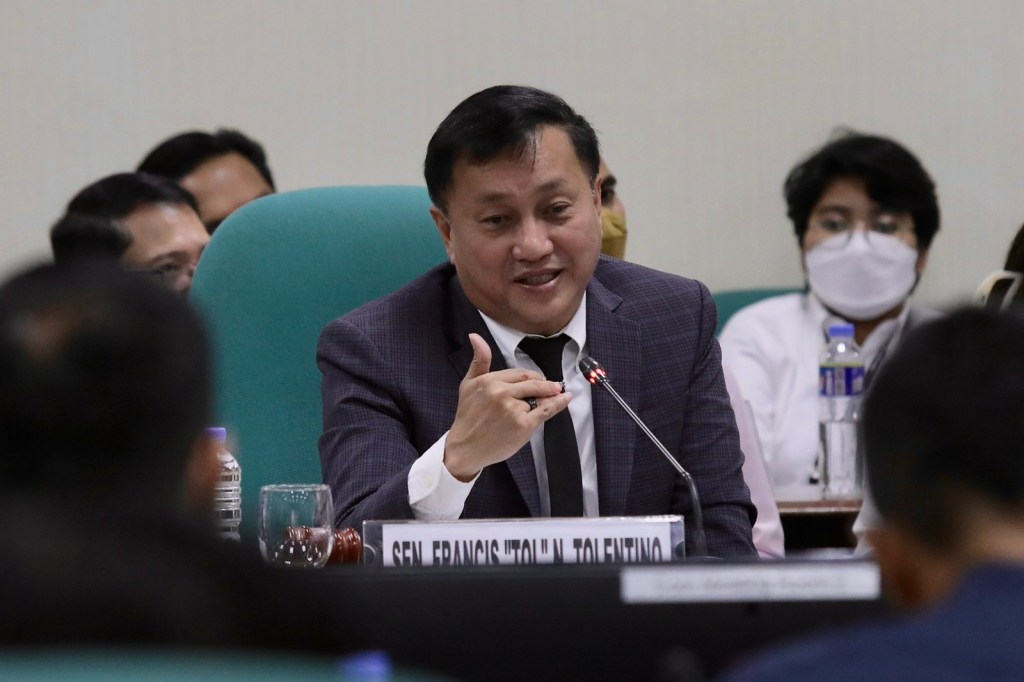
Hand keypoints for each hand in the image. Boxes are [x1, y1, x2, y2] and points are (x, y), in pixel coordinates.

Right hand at [444, 333, 570, 480]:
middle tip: (553, 386)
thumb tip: (475, 336)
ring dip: (544, 399)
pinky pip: (546, 410)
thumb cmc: (468, 417)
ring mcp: (513, 409)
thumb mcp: (468, 384)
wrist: (465, 448)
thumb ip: (479, 360)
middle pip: (532, 382)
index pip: (519, 373)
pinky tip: (566, 398)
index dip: (531, 377)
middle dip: (544, 384)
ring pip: (538, 397)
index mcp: (489, 381)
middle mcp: (501, 393)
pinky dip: (559, 403)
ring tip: (550, 398)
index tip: (538, 380)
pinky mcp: (523, 425)